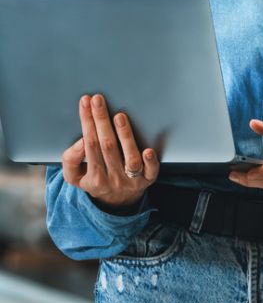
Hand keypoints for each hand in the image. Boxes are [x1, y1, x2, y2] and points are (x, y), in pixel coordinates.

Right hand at [62, 94, 158, 208]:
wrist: (117, 202)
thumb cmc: (96, 180)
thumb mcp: (75, 176)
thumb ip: (71, 160)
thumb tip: (81, 142)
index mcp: (94, 177)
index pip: (89, 144)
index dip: (87, 122)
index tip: (85, 102)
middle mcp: (113, 178)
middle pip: (107, 146)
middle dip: (101, 120)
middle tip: (98, 100)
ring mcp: (132, 180)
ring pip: (129, 157)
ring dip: (125, 135)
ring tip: (119, 116)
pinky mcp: (149, 179)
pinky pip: (151, 171)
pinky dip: (150, 161)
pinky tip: (148, 149)